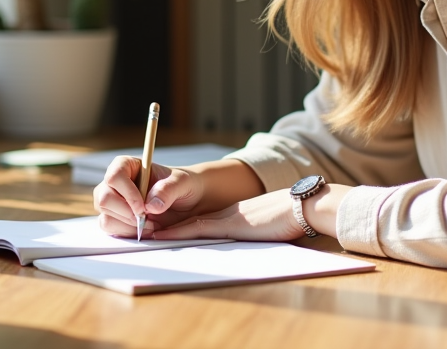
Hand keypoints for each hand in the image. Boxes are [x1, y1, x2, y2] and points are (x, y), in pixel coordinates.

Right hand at [93, 156, 205, 237]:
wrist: (188, 202)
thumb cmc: (184, 185)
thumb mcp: (182, 183)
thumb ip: (168, 189)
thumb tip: (151, 205)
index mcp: (128, 166)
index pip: (115, 176)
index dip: (126, 192)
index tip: (143, 207)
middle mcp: (116, 184)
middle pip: (104, 198)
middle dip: (126, 213)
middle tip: (147, 219)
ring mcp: (114, 203)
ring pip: (105, 217)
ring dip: (128, 226)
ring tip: (151, 224)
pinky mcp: (116, 219)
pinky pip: (111, 230)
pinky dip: (128, 234)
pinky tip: (146, 230)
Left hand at [151, 189, 307, 242]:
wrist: (302, 206)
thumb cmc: (291, 219)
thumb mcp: (269, 227)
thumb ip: (257, 233)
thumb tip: (255, 240)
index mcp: (234, 216)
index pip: (202, 223)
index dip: (182, 227)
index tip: (163, 232)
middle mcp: (226, 215)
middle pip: (190, 222)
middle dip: (168, 228)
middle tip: (145, 232)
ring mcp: (226, 218)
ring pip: (189, 224)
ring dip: (167, 231)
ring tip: (145, 235)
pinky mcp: (229, 225)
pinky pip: (197, 230)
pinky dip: (179, 233)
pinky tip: (163, 237)